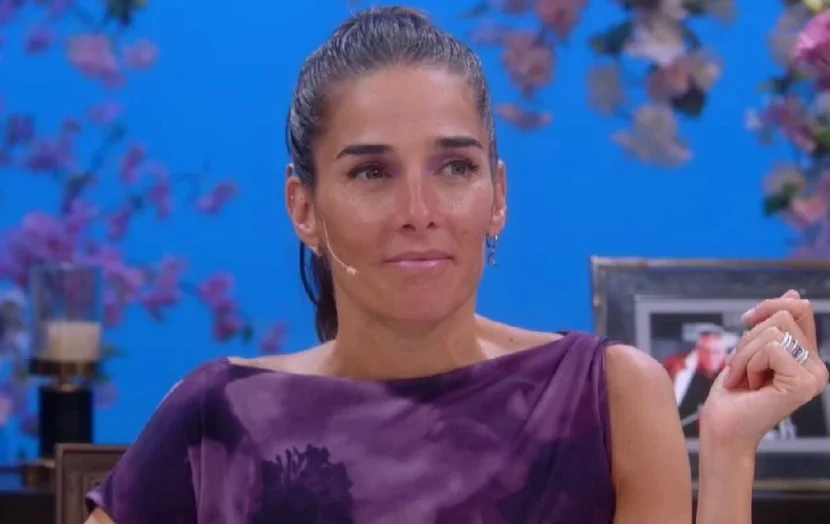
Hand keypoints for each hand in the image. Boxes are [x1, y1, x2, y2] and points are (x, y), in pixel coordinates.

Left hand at [700, 290, 828, 451]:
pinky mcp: (803, 384)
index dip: (769, 306)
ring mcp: (814, 377)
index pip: (799, 309)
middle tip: (745, 368)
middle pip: (783, 316)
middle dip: (749, 339)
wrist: (723, 426)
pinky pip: (770, 349)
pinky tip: (750, 386)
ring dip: (745, 355)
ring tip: (746, 379)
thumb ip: (775, 325)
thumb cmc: (733, 393)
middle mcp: (817, 367)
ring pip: (772, 332)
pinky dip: (749, 364)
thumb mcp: (752, 349)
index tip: (746, 320)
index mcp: (807, 357)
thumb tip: (794, 294)